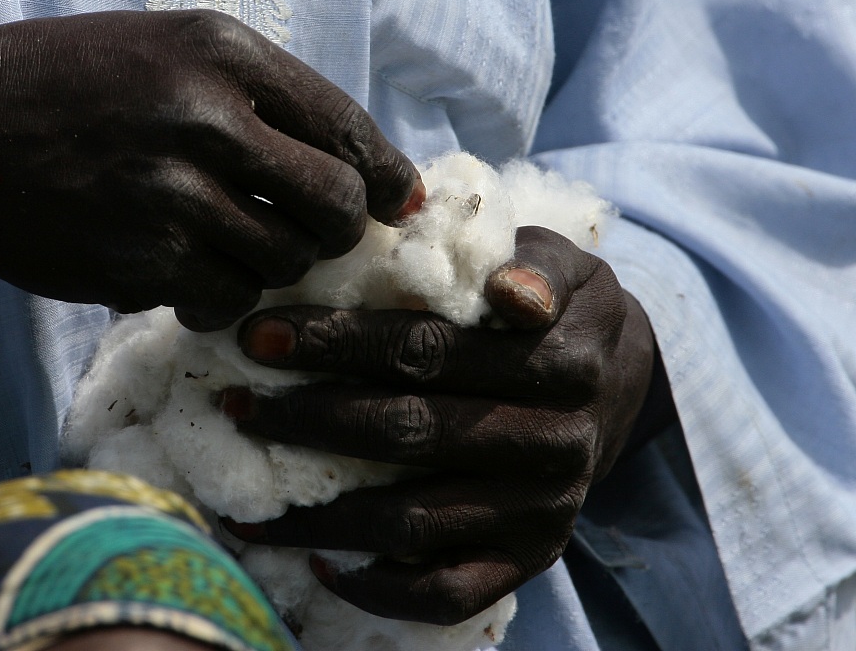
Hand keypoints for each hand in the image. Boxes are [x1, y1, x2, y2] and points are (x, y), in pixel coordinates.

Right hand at [0, 10, 420, 328]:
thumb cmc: (61, 86)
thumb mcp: (161, 49)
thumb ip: (255, 97)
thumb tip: (353, 168)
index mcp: (220, 51)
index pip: (345, 124)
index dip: (384, 173)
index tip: (395, 201)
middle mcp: (206, 118)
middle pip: (333, 203)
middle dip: (339, 230)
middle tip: (317, 234)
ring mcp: (173, 195)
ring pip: (283, 260)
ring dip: (274, 264)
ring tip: (234, 245)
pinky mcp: (140, 262)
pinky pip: (225, 297)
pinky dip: (220, 296)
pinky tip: (188, 274)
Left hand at [218, 226, 657, 623]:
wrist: (622, 384)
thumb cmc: (559, 308)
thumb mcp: (562, 261)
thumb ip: (530, 264)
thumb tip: (506, 291)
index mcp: (558, 362)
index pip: (426, 352)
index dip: (336, 344)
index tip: (258, 337)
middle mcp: (553, 444)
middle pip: (409, 432)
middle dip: (308, 419)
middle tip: (234, 405)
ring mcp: (542, 511)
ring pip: (413, 520)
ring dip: (321, 510)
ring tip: (245, 497)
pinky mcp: (532, 559)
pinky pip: (449, 593)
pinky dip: (380, 589)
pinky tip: (320, 562)